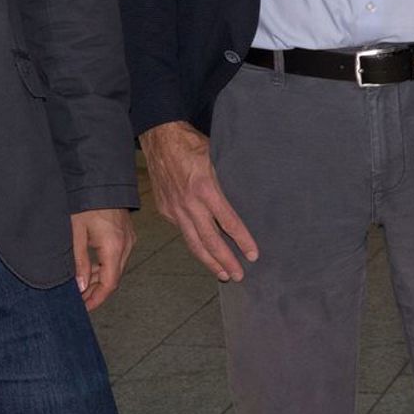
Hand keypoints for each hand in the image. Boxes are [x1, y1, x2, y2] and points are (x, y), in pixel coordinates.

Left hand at [70, 208, 135, 311]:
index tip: (84, 307)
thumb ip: (79, 262)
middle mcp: (126, 245)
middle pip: (114, 278)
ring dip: (101, 279)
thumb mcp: (76, 234)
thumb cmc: (86, 204)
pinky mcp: (128, 234)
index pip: (109, 284)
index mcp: (114, 247)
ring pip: (117, 268)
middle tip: (79, 299)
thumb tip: (81, 287)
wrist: (101, 180)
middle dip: (97, 292)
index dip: (97, 299)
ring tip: (82, 286)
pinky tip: (92, 268)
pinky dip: (106, 267)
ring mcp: (129, 239)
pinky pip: (119, 257)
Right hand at [140, 120, 257, 281]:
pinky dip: (195, 244)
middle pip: (210, 240)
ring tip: (223, 274)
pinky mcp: (165, 210)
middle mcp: (189, 203)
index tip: (253, 254)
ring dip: (209, 261)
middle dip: (225, 260)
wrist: (159, 138)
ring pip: (193, 242)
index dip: (242, 240)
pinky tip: (205, 252)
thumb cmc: (191, 144)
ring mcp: (175, 209)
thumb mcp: (216, 156)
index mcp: (205, 188)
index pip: (228, 222)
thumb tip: (247, 194)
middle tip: (239, 275)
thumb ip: (228, 179)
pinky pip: (183, 232)